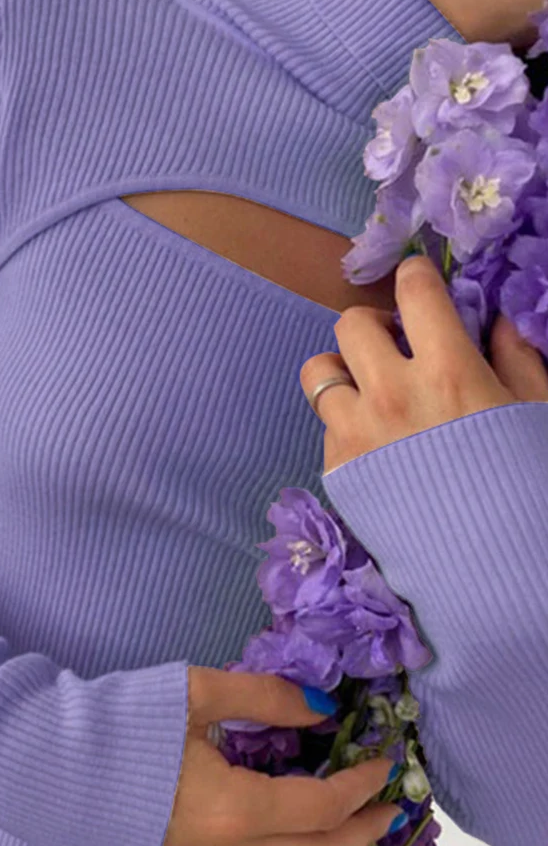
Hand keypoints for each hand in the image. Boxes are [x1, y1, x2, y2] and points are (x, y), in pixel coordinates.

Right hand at [139, 666, 404, 845]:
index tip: (383, 763)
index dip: (361, 785)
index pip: (321, 804)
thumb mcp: (194, 693)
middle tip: (386, 808)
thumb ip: (263, 698)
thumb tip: (322, 707)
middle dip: (359, 832)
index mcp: (235, 807)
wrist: (39, 762)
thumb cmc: (118, 722)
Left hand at [299, 255, 547, 476]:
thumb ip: (515, 356)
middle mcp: (391, 393)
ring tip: (370, 387)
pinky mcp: (337, 465)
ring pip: (318, 370)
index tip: (418, 283)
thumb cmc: (527, 485)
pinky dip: (345, 419)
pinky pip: (325, 422)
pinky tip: (375, 438)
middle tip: (396, 345)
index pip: (414, 292)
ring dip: (344, 369)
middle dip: (375, 326)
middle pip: (351, 323)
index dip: (415, 277)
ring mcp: (356, 431)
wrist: (491, 568)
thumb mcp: (536, 412)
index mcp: (448, 371)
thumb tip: (495, 318)